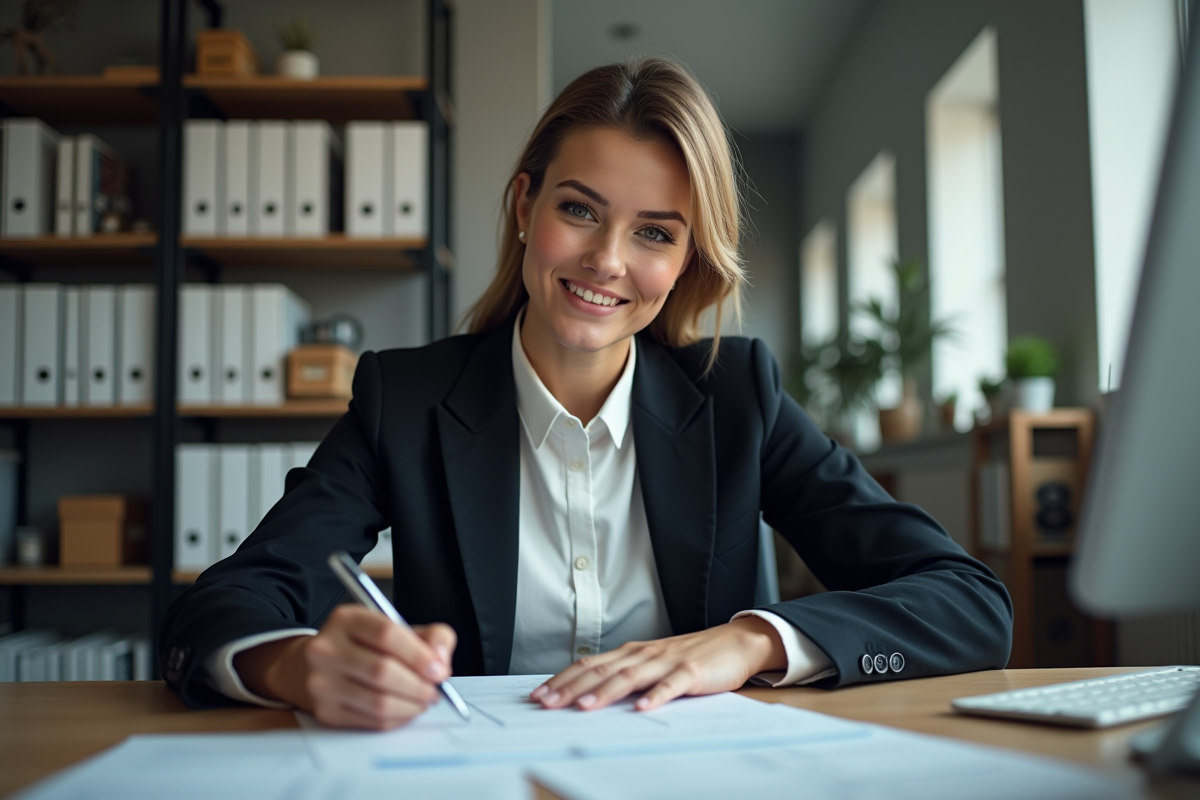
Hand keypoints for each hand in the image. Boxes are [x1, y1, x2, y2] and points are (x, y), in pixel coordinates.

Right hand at [233, 605, 457, 729]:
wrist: (310, 666)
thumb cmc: (362, 645)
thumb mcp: (393, 627)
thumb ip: (429, 636)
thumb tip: (441, 661)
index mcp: (346, 619)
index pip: (386, 634)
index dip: (419, 654)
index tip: (439, 669)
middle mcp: (326, 649)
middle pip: (383, 672)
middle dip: (419, 685)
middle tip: (436, 690)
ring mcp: (321, 683)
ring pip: (379, 702)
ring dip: (412, 705)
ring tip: (424, 700)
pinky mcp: (325, 711)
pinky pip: (372, 722)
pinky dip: (398, 719)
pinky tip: (405, 709)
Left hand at [529, 616, 785, 711]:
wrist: (735, 642)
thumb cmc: (692, 656)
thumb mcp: (653, 664)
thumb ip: (626, 677)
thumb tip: (590, 695)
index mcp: (632, 654)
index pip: (590, 665)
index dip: (563, 679)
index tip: (539, 694)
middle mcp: (644, 655)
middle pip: (602, 670)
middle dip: (571, 688)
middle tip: (546, 702)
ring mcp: (667, 662)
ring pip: (630, 677)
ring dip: (605, 692)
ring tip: (584, 707)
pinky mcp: (692, 672)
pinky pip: (672, 685)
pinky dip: (656, 696)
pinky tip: (643, 708)